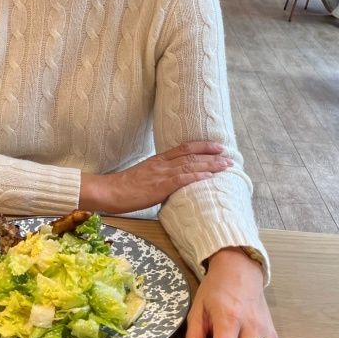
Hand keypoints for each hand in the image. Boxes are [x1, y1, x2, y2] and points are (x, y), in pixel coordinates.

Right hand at [80, 141, 230, 213]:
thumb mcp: (143, 176)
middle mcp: (162, 164)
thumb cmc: (124, 187)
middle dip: (212, 155)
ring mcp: (161, 174)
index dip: (202, 146)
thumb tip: (171, 180)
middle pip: (191, 155)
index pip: (184, 148)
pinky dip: (197, 176)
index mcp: (158, 160)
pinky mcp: (160, 186)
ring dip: (210, 165)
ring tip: (226, 165)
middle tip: (229, 156)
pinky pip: (181, 179)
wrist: (109, 191)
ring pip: (190, 165)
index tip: (217, 146)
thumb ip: (158, 175)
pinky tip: (209, 176)